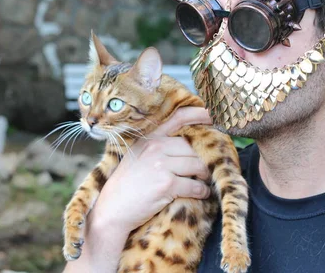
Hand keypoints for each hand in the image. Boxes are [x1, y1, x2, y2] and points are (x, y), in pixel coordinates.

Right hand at [90, 106, 212, 232]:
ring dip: (204, 175)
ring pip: (197, 165)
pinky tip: (201, 194)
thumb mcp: (138, 156)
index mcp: (149, 138)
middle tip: (208, 168)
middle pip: (192, 147)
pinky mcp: (166, 184)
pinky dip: (201, 191)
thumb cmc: (127, 185)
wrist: (112, 209)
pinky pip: (194, 185)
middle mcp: (155, 147)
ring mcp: (161, 165)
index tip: (212, 114)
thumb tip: (187, 144)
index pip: (178, 119)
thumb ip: (158, 147)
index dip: (198, 114)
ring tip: (204, 181)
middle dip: (203, 158)